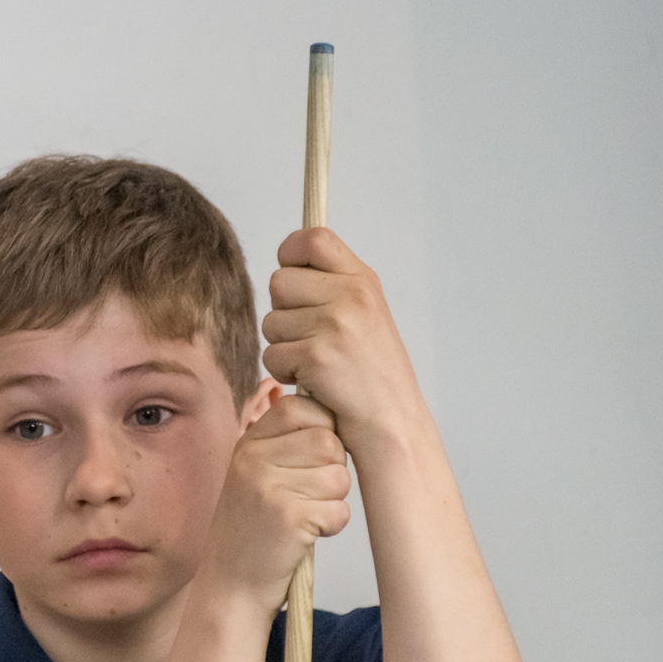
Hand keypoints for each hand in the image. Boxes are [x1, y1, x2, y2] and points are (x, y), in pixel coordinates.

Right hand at [201, 395, 351, 611]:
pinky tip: (303, 535)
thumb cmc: (253, 530)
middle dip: (332, 469)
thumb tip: (336, 410)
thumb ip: (287, 442)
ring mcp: (268, 487)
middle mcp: (253, 459)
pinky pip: (339, 510)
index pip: (302, 406)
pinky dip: (330, 527)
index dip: (321, 429)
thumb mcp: (256, 474)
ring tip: (303, 516)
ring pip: (339, 476)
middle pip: (329, 441)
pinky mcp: (289, 518)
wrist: (231, 584)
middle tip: (307, 495)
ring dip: (332, 501)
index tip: (311, 458)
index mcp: (248, 443)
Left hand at [261, 229, 423, 454]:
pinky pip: (272, 356)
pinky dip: (286, 373)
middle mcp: (351, 296)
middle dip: (284, 313)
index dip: (291, 253)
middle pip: (278, 282)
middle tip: (311, 338)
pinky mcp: (318, 356)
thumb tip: (287, 264)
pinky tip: (314, 381)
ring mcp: (335, 324)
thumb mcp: (364, 316)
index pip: (313, 238)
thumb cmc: (371, 374)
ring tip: (317, 363)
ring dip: (284, 347)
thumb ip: (332, 287)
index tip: (294, 277)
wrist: (392, 423)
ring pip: (270, 322)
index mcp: (362, 281)